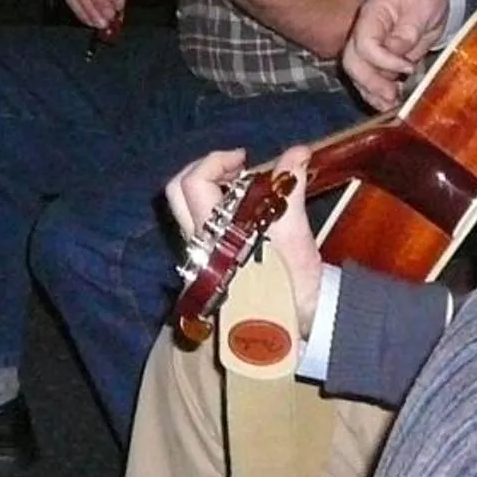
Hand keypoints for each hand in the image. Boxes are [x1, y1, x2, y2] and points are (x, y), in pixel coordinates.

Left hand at [164, 144, 321, 334]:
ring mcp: (199, 256)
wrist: (294, 325)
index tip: (244, 159)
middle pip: (177, 191)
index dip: (216, 161)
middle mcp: (197, 245)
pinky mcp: (207, 265)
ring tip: (242, 186)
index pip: (194, 184)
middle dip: (204, 169)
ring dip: (208, 187)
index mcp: (214, 235)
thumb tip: (299, 151)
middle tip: (237, 167)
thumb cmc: (293, 282)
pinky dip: (214, 206)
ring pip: (184, 208)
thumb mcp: (295, 233)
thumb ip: (290, 187)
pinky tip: (242, 210)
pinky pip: (197, 225)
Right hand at [342, 0, 451, 110]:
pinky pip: (368, 81)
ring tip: (391, 105)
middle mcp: (364, 32)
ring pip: (358, 75)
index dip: (383, 60)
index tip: (408, 67)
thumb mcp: (423, 6)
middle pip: (353, 62)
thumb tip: (395, 50)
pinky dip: (376, 95)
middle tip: (392, 96)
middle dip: (370, 82)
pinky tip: (390, 104)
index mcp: (373, 14)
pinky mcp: (378, 61)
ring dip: (372, 93)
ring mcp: (368, 48)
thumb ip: (409, 28)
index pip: (364, 43)